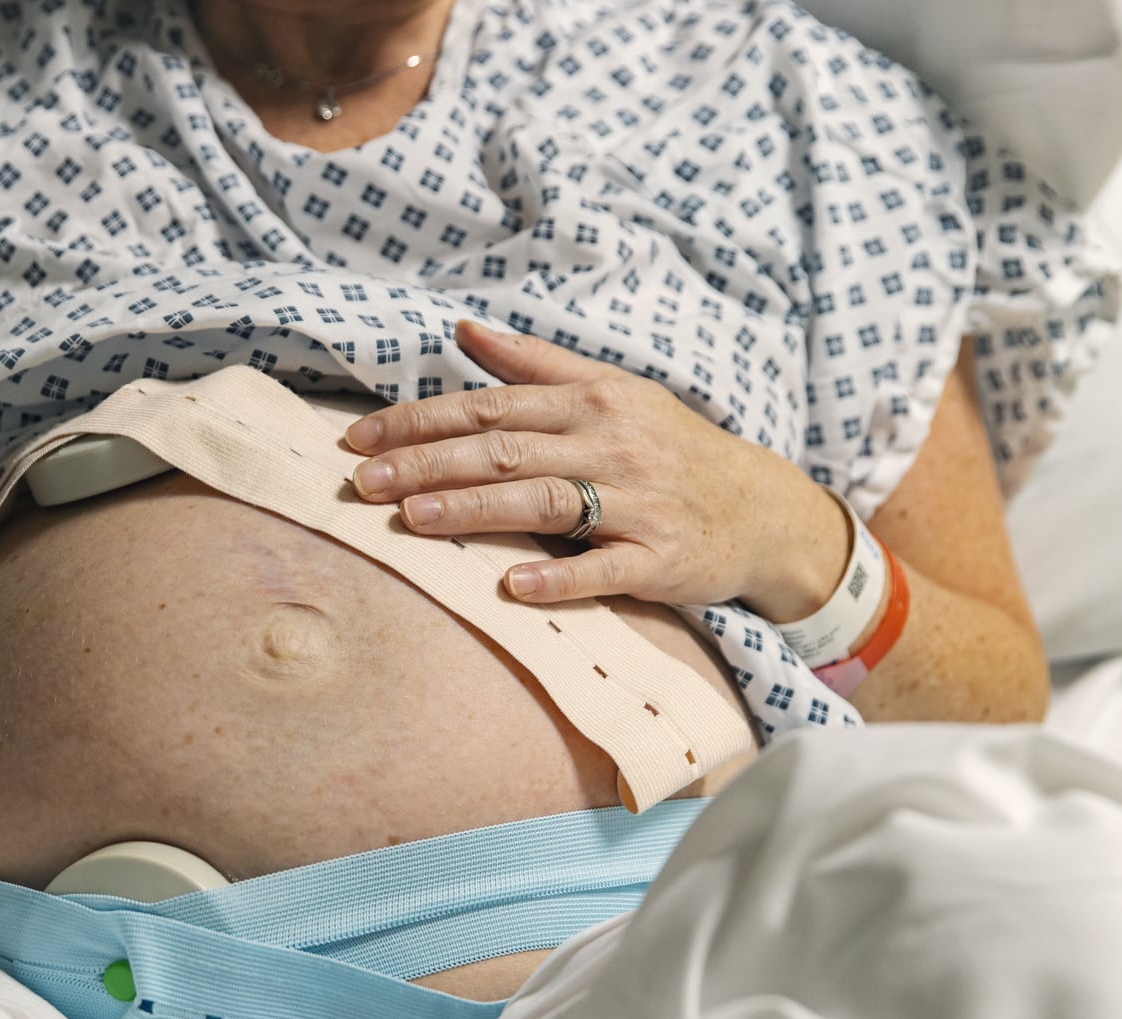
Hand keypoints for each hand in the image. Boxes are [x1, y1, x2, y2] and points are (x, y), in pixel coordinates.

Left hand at [344, 321, 847, 614]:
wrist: (762, 509)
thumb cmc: (672, 449)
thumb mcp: (613, 393)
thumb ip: (536, 365)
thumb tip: (464, 329)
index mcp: (592, 402)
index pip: (491, 405)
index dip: (422, 422)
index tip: (360, 439)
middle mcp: (612, 445)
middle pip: (506, 450)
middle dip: (429, 464)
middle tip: (364, 481)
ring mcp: (638, 503)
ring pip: (545, 502)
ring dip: (476, 511)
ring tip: (413, 520)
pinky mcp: (661, 559)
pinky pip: (604, 570)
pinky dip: (558, 578)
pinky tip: (510, 586)